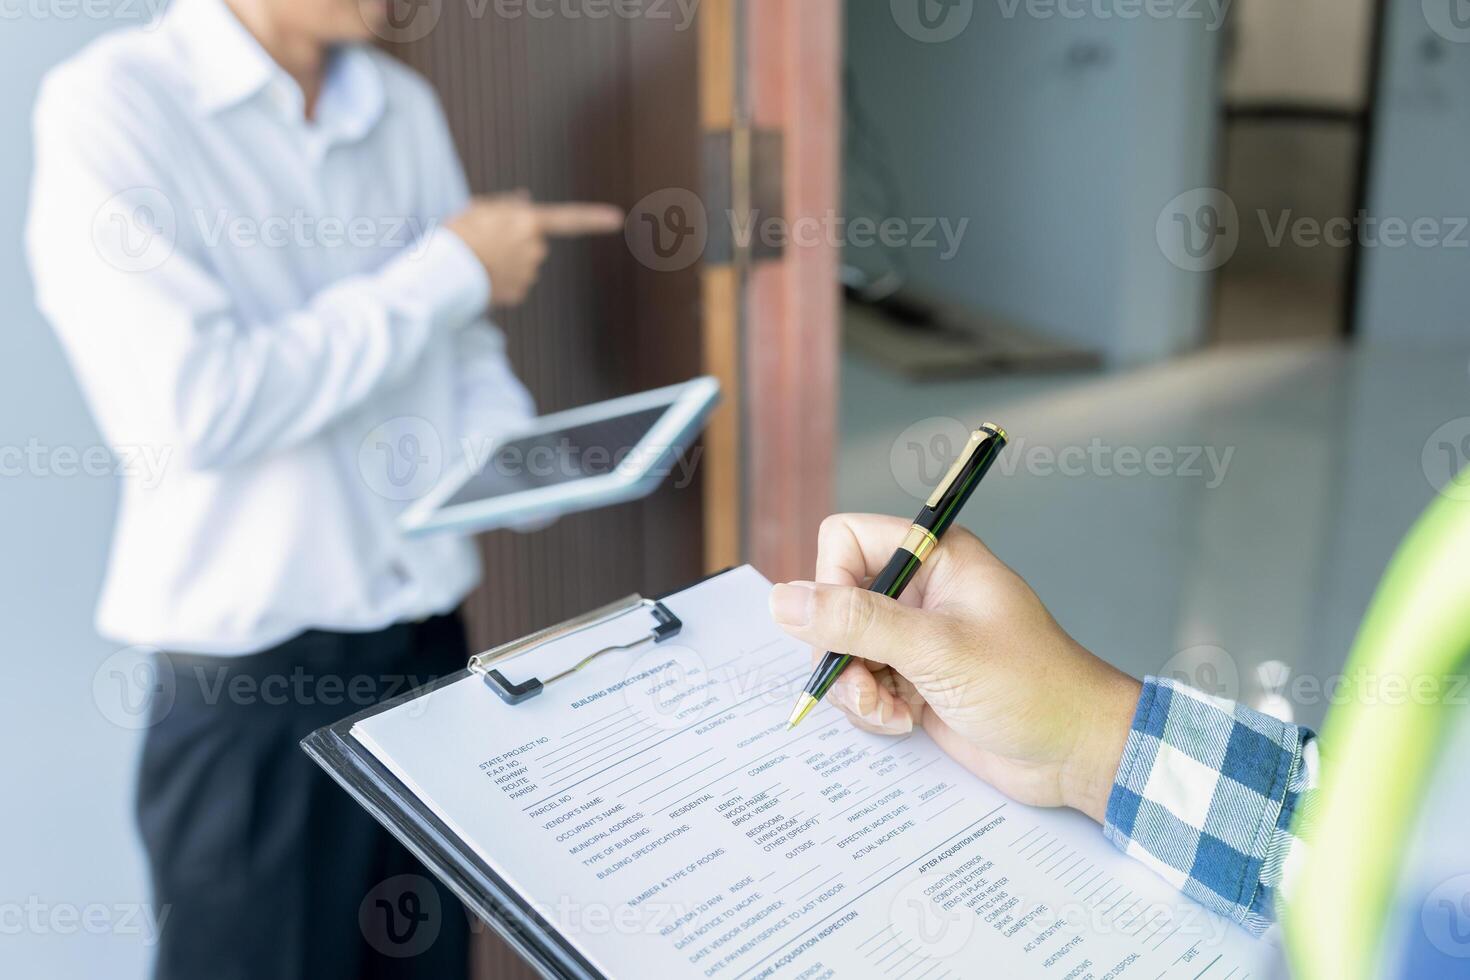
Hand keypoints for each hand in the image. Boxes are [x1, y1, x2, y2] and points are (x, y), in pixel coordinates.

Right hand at [445, 193, 623, 306]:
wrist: (444, 269)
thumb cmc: (459, 233)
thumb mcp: (479, 208)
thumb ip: (507, 205)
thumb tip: (525, 199)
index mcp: (528, 222)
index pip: (569, 219)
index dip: (593, 218)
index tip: (617, 218)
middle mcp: (534, 249)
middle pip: (534, 244)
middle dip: (517, 243)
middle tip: (486, 240)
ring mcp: (528, 274)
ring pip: (523, 266)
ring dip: (507, 263)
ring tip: (480, 259)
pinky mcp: (518, 294)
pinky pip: (514, 284)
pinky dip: (501, 281)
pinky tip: (483, 277)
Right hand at [768, 513, 1141, 822]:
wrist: (1076, 751)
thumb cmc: (1030, 687)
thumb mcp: (936, 650)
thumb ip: (856, 622)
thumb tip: (782, 601)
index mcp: (934, 556)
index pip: (843, 541)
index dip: (831, 585)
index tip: (849, 630)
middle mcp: (920, 589)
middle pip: (834, 601)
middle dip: (841, 651)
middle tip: (870, 686)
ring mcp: (915, 636)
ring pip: (842, 648)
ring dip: (855, 688)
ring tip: (892, 711)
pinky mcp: (914, 678)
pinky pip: (860, 683)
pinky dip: (871, 708)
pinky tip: (905, 722)